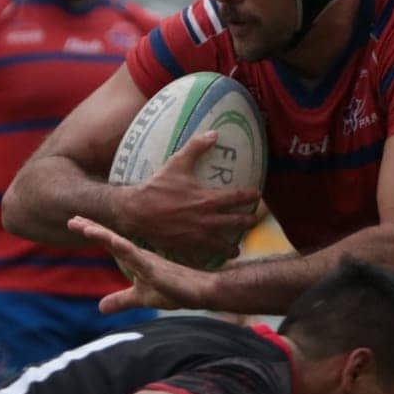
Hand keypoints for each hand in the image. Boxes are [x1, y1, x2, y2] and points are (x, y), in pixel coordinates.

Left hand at [69, 216, 218, 312]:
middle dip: (91, 228)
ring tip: (85, 228)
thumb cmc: (177, 289)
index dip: (93, 232)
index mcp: (136, 259)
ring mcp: (148, 261)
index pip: (111, 242)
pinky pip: (138, 258)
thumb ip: (121, 300)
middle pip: (111, 239)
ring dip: (103, 235)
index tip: (74, 222)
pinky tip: (115, 242)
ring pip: (121, 245)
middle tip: (72, 219)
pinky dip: (125, 249)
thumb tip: (100, 308)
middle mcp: (140, 255)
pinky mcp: (157, 270)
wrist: (204, 291)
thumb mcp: (142, 298)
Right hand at [116, 131, 260, 262]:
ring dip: (232, 246)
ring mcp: (198, 236)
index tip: (257, 195)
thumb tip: (214, 133)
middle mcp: (208, 220)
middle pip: (237, 222)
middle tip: (253, 221)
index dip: (251, 196)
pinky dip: (210, 258)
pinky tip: (212, 260)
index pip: (238, 197)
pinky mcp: (187, 248)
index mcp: (209, 200)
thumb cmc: (157, 187)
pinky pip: (204, 256)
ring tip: (236, 248)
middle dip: (248, 221)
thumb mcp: (177, 163)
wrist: (136, 211)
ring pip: (223, 245)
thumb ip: (196, 147)